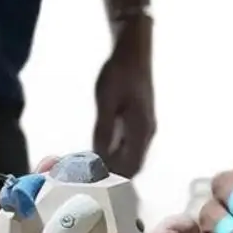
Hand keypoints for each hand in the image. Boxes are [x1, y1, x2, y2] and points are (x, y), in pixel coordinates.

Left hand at [92, 16, 155, 177]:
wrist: (133, 51)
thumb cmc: (119, 73)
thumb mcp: (106, 100)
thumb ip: (104, 129)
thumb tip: (99, 156)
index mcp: (141, 131)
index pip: (131, 167)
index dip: (114, 179)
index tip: (92, 182)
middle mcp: (146, 133)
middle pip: (132, 166)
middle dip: (112, 175)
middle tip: (85, 177)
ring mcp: (144, 127)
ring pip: (130, 157)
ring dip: (112, 164)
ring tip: (88, 167)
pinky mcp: (138, 121)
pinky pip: (128, 146)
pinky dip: (114, 153)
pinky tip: (96, 151)